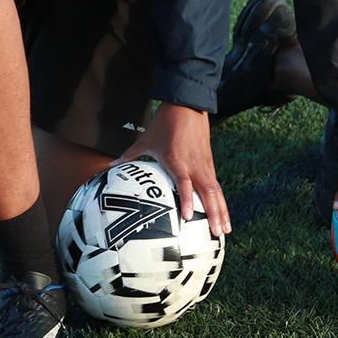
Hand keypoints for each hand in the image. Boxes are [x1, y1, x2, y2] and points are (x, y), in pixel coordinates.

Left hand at [115, 102, 229, 235]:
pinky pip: (216, 185)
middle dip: (214, 213)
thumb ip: (129, 155)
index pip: (184, 182)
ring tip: (225, 230)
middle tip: (217, 233)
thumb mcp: (146, 139)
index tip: (189, 216)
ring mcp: (204, 163)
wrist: (188, 103)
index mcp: (176, 159)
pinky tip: (224, 215)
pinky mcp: (209, 162)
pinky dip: (221, 201)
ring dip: (222, 210)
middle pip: (207, 191)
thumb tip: (111, 165)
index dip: (187, 199)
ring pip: (215, 190)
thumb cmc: (164, 123)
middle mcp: (194, 164)